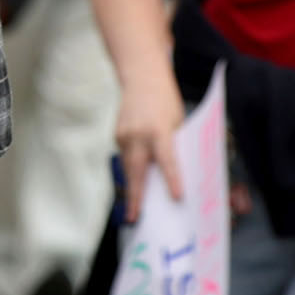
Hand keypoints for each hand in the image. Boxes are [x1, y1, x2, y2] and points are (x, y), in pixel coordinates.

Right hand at [111, 77, 183, 222]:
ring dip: (133, 187)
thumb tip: (175, 175)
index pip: (167, 159)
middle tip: (134, 218)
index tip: (176, 198)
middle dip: (135, 196)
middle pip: (136, 170)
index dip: (173, 179)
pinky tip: (136, 181)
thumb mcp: (177, 122)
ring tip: (134, 211)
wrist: (141, 76)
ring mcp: (124, 135)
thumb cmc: (166, 101)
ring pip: (129, 167)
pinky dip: (133, 170)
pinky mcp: (117, 136)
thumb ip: (174, 145)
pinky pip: (126, 158)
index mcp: (158, 130)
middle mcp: (137, 134)